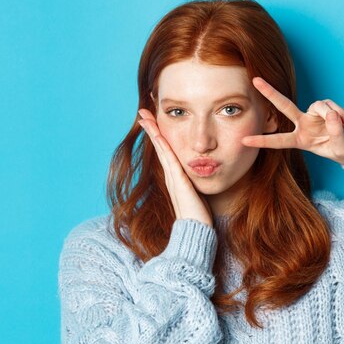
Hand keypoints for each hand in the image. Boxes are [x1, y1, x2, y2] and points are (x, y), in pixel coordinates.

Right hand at [137, 109, 213, 226]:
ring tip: (145, 117)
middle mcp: (171, 175)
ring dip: (154, 132)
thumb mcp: (197, 194)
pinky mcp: (178, 181)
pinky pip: (169, 159)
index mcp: (176, 176)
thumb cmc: (198, 216)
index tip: (153, 120)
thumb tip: (200, 177)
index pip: (166, 151)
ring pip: (162, 149)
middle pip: (160, 146)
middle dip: (152, 128)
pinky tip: (158, 135)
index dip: (159, 135)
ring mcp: (173, 178)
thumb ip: (195, 185)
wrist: (196, 231)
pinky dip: (162, 146)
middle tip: (143, 112)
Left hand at [242, 77, 343, 165]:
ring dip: (334, 117)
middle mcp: (303, 124)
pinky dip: (342, 115)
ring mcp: (314, 114)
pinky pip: (332, 107)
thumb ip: (335, 133)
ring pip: (320, 107)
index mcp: (300, 140)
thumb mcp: (340, 148)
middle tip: (255, 80)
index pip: (278, 140)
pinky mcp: (327, 106)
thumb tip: (331, 114)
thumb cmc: (343, 149)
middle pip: (284, 106)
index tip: (244, 140)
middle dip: (270, 92)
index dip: (262, 140)